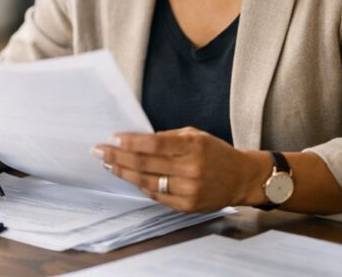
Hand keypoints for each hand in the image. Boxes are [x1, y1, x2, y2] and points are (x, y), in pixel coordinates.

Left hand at [93, 127, 267, 211]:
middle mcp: (190, 169)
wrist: (241, 178)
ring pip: (146, 182)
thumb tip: (135, 140)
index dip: (129, 142)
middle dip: (117, 157)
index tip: (112, 138)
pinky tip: (130, 178)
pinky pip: (156, 196)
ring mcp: (188, 190)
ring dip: (124, 173)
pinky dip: (141, 186)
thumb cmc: (215, 152)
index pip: (153, 144)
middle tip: (99, 151)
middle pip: (144, 164)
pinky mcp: (187, 206)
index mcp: (192, 146)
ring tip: (109, 165)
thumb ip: (167, 138)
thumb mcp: (195, 135)